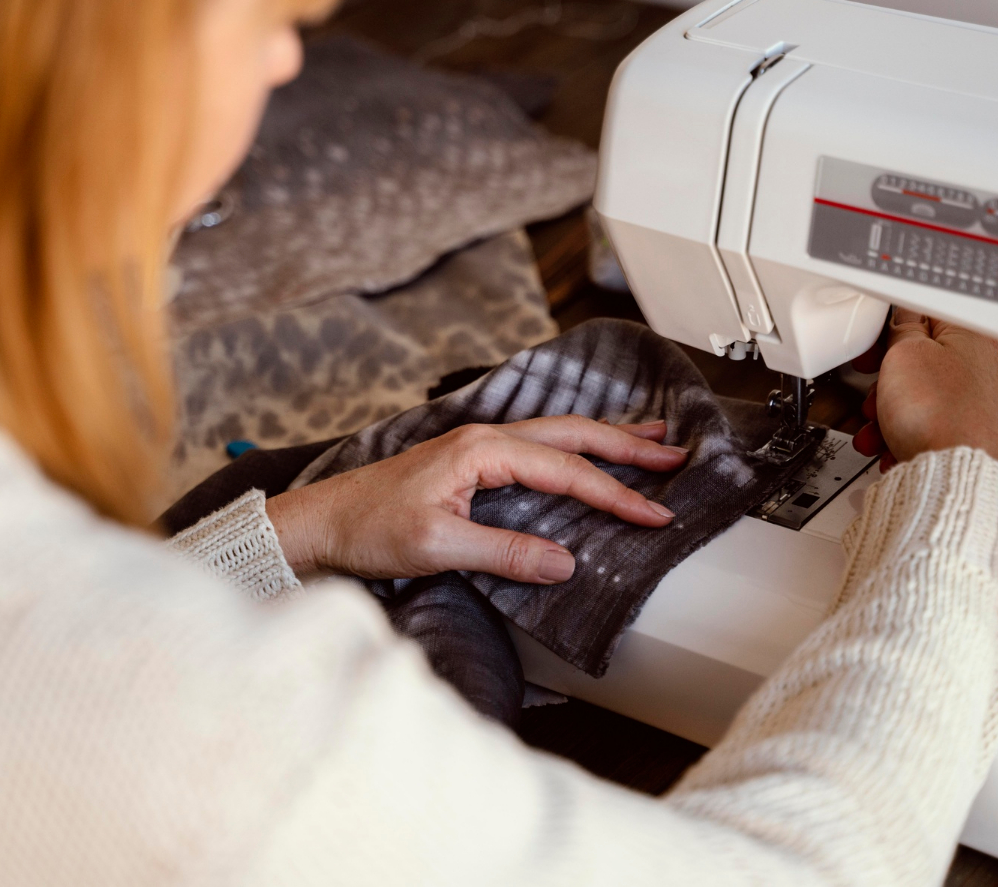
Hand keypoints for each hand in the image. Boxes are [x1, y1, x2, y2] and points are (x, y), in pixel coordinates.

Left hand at [264, 417, 687, 583]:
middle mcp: (485, 438)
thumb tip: (566, 561)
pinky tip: (585, 454)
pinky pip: (537, 448)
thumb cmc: (368, 529)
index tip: (655, 514)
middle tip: (676, 455)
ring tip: (650, 438)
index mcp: (482, 451)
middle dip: (627, 445)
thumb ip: (505, 551)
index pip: (567, 471)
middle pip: (572, 436)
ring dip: (605, 438)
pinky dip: (573, 449)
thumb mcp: (437, 547)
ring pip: (557, 435)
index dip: (616, 494)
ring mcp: (478, 446)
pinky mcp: (471, 461)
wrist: (321, 522)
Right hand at [852, 308, 997, 471]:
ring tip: (877, 430)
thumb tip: (903, 325)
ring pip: (928, 401)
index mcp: (975, 338)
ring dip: (894, 414)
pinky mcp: (981, 441)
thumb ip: (903, 331)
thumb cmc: (940, 418)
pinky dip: (913, 437)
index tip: (877, 348)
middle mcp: (990, 371)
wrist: (958, 479)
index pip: (929, 318)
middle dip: (891, 381)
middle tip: (875, 393)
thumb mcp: (905, 355)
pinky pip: (938, 430)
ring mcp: (989, 410)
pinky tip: (895, 447)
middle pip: (926, 364)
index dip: (894, 331)